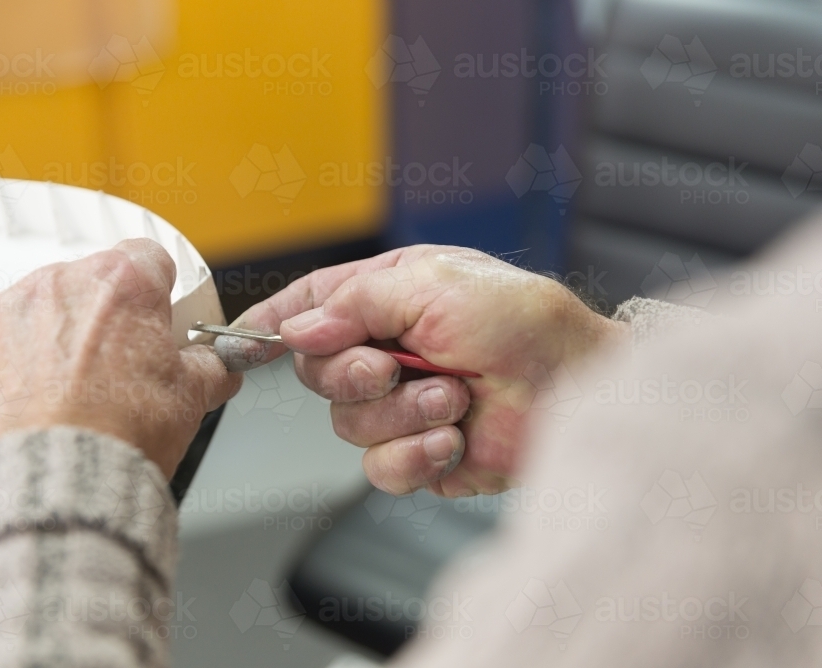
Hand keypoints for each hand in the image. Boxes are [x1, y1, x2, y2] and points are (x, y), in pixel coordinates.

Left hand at [0, 239, 241, 477]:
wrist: (51, 487)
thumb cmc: (119, 439)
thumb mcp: (190, 399)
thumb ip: (209, 367)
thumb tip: (218, 364)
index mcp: (123, 284)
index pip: (146, 259)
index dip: (155, 294)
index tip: (153, 321)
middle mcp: (59, 283)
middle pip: (87, 286)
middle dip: (100, 321)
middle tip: (112, 374)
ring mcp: (3, 312)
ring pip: (35, 314)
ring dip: (49, 343)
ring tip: (64, 399)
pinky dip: (2, 370)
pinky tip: (23, 409)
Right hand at [218, 245, 628, 496]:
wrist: (575, 387)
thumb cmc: (524, 322)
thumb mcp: (435, 283)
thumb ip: (356, 300)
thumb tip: (297, 328)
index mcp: (389, 297)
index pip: (312, 305)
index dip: (276, 320)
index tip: (245, 336)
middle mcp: (389, 350)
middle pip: (317, 373)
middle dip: (352, 373)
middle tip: (393, 365)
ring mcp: (403, 405)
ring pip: (347, 425)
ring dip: (401, 413)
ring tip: (452, 398)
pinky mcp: (420, 454)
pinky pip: (381, 469)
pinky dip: (414, 455)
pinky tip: (452, 439)